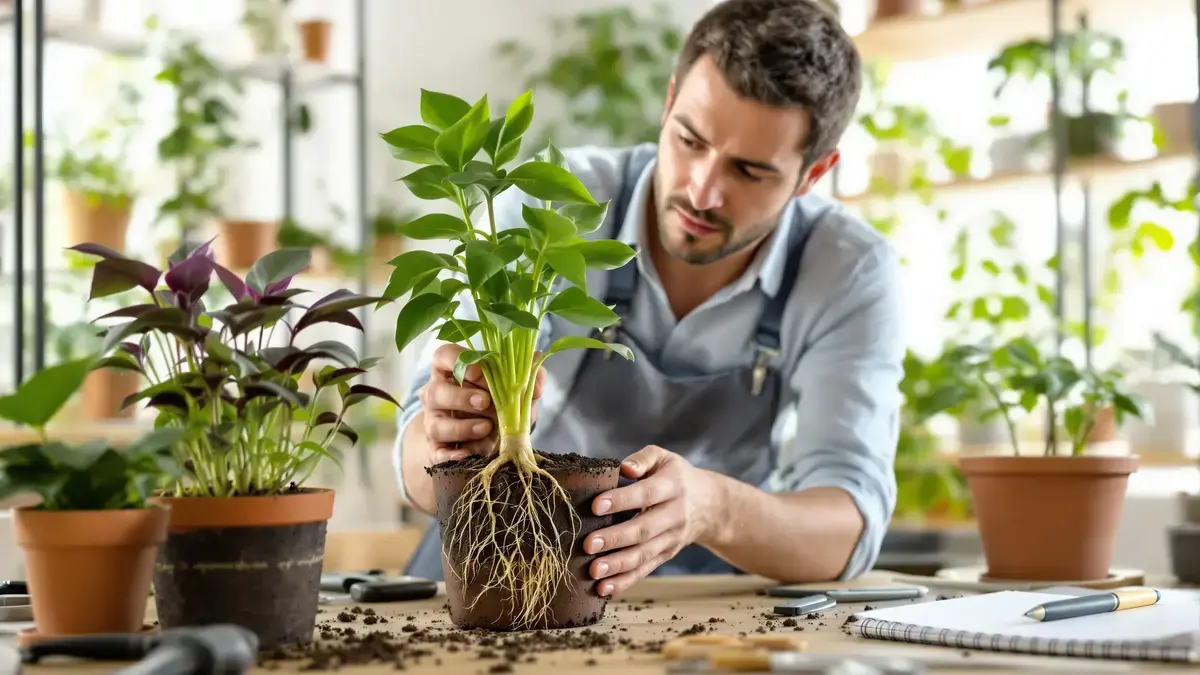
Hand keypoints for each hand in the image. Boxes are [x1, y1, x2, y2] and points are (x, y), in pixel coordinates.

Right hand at [419, 343, 545, 464]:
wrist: (495, 440)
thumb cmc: (501, 405)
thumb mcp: (517, 391)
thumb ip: (526, 375)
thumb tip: (536, 360)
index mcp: (451, 371)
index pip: (443, 356)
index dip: (456, 360)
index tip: (478, 371)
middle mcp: (437, 395)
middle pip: (435, 391)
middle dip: (461, 397)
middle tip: (486, 402)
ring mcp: (434, 422)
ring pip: (435, 424)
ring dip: (462, 427)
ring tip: (487, 427)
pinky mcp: (436, 448)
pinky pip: (435, 453)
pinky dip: (449, 455)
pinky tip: (466, 455)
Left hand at [582, 446, 719, 596]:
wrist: (709, 505)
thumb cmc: (675, 477)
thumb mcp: (663, 457)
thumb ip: (643, 459)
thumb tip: (624, 468)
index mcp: (672, 486)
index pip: (646, 494)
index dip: (622, 500)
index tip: (596, 505)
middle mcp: (674, 515)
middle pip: (644, 529)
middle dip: (615, 539)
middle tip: (589, 544)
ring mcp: (671, 539)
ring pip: (644, 554)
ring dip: (618, 565)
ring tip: (593, 570)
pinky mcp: (666, 555)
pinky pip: (645, 570)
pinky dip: (625, 581)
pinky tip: (604, 588)